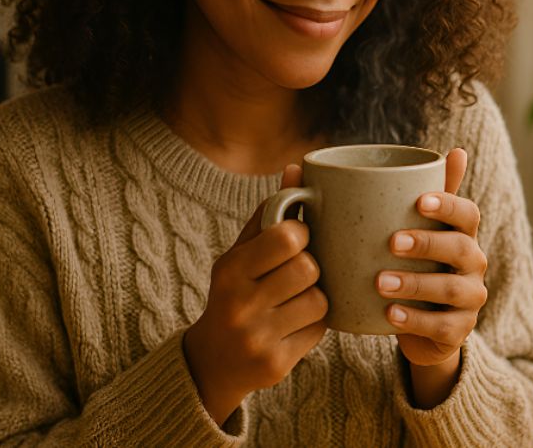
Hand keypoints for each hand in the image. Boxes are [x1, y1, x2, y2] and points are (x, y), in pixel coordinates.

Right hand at [183, 164, 328, 425]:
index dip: (301, 235)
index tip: (295, 240)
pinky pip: (319, 330)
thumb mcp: (240, 252)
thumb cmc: (232, 293)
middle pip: (307, 269)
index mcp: (230, 269)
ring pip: (319, 300)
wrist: (212, 360)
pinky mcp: (277, 363)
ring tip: (296, 298)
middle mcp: (240, 304)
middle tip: (298, 271)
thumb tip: (297, 168)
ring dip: (315, 296)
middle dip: (310, 267)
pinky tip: (294, 323)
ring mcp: (258, 337)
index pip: (287, 238)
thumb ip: (269, 213)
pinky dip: (314, 323)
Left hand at [377, 148, 487, 366]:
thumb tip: (431, 152)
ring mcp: (471, 299)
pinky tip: (389, 315)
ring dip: (416, 284)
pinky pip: (444, 326)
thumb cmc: (412, 264)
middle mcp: (474, 263)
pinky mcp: (460, 330)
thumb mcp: (412, 229)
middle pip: (462, 248)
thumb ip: (414, 195)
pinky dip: (416, 320)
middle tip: (391, 242)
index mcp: (462, 233)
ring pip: (453, 289)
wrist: (417, 323)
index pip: (468, 213)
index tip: (420, 201)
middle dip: (427, 243)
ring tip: (380, 282)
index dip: (449, 204)